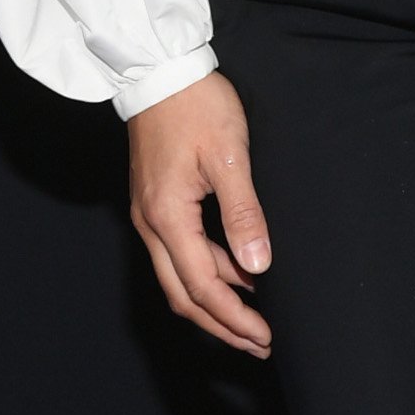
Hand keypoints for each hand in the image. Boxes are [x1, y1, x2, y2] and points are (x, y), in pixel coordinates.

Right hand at [128, 74, 272, 355]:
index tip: (264, 336)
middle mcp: (150, 224)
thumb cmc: (195, 105)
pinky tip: (238, 276)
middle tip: (260, 344)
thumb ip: (243, 214)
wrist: (158, 70)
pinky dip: (208, 274)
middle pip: (183, 296)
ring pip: (180, 278)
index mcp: (167, 217)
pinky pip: (179, 255)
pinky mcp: (156, 204)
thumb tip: (258, 265)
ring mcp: (150, 215)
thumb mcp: (228, 157)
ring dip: (216, 303)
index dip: (234, 317)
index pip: (202, 286)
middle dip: (222, 325)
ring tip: (255, 318)